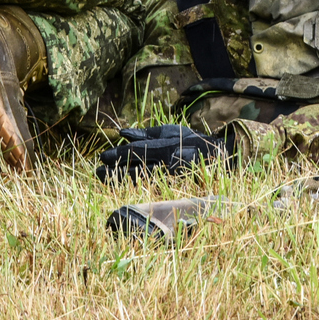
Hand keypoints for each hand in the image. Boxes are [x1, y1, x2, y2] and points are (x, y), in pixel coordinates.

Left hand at [95, 125, 229, 180]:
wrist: (221, 157)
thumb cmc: (193, 142)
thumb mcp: (171, 131)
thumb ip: (147, 133)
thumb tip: (122, 133)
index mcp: (167, 146)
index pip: (137, 151)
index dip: (118, 155)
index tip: (102, 157)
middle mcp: (168, 163)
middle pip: (136, 168)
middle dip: (115, 171)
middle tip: (96, 172)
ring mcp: (171, 178)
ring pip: (141, 181)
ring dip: (120, 180)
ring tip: (103, 178)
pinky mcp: (175, 188)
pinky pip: (150, 189)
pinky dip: (133, 187)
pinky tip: (120, 186)